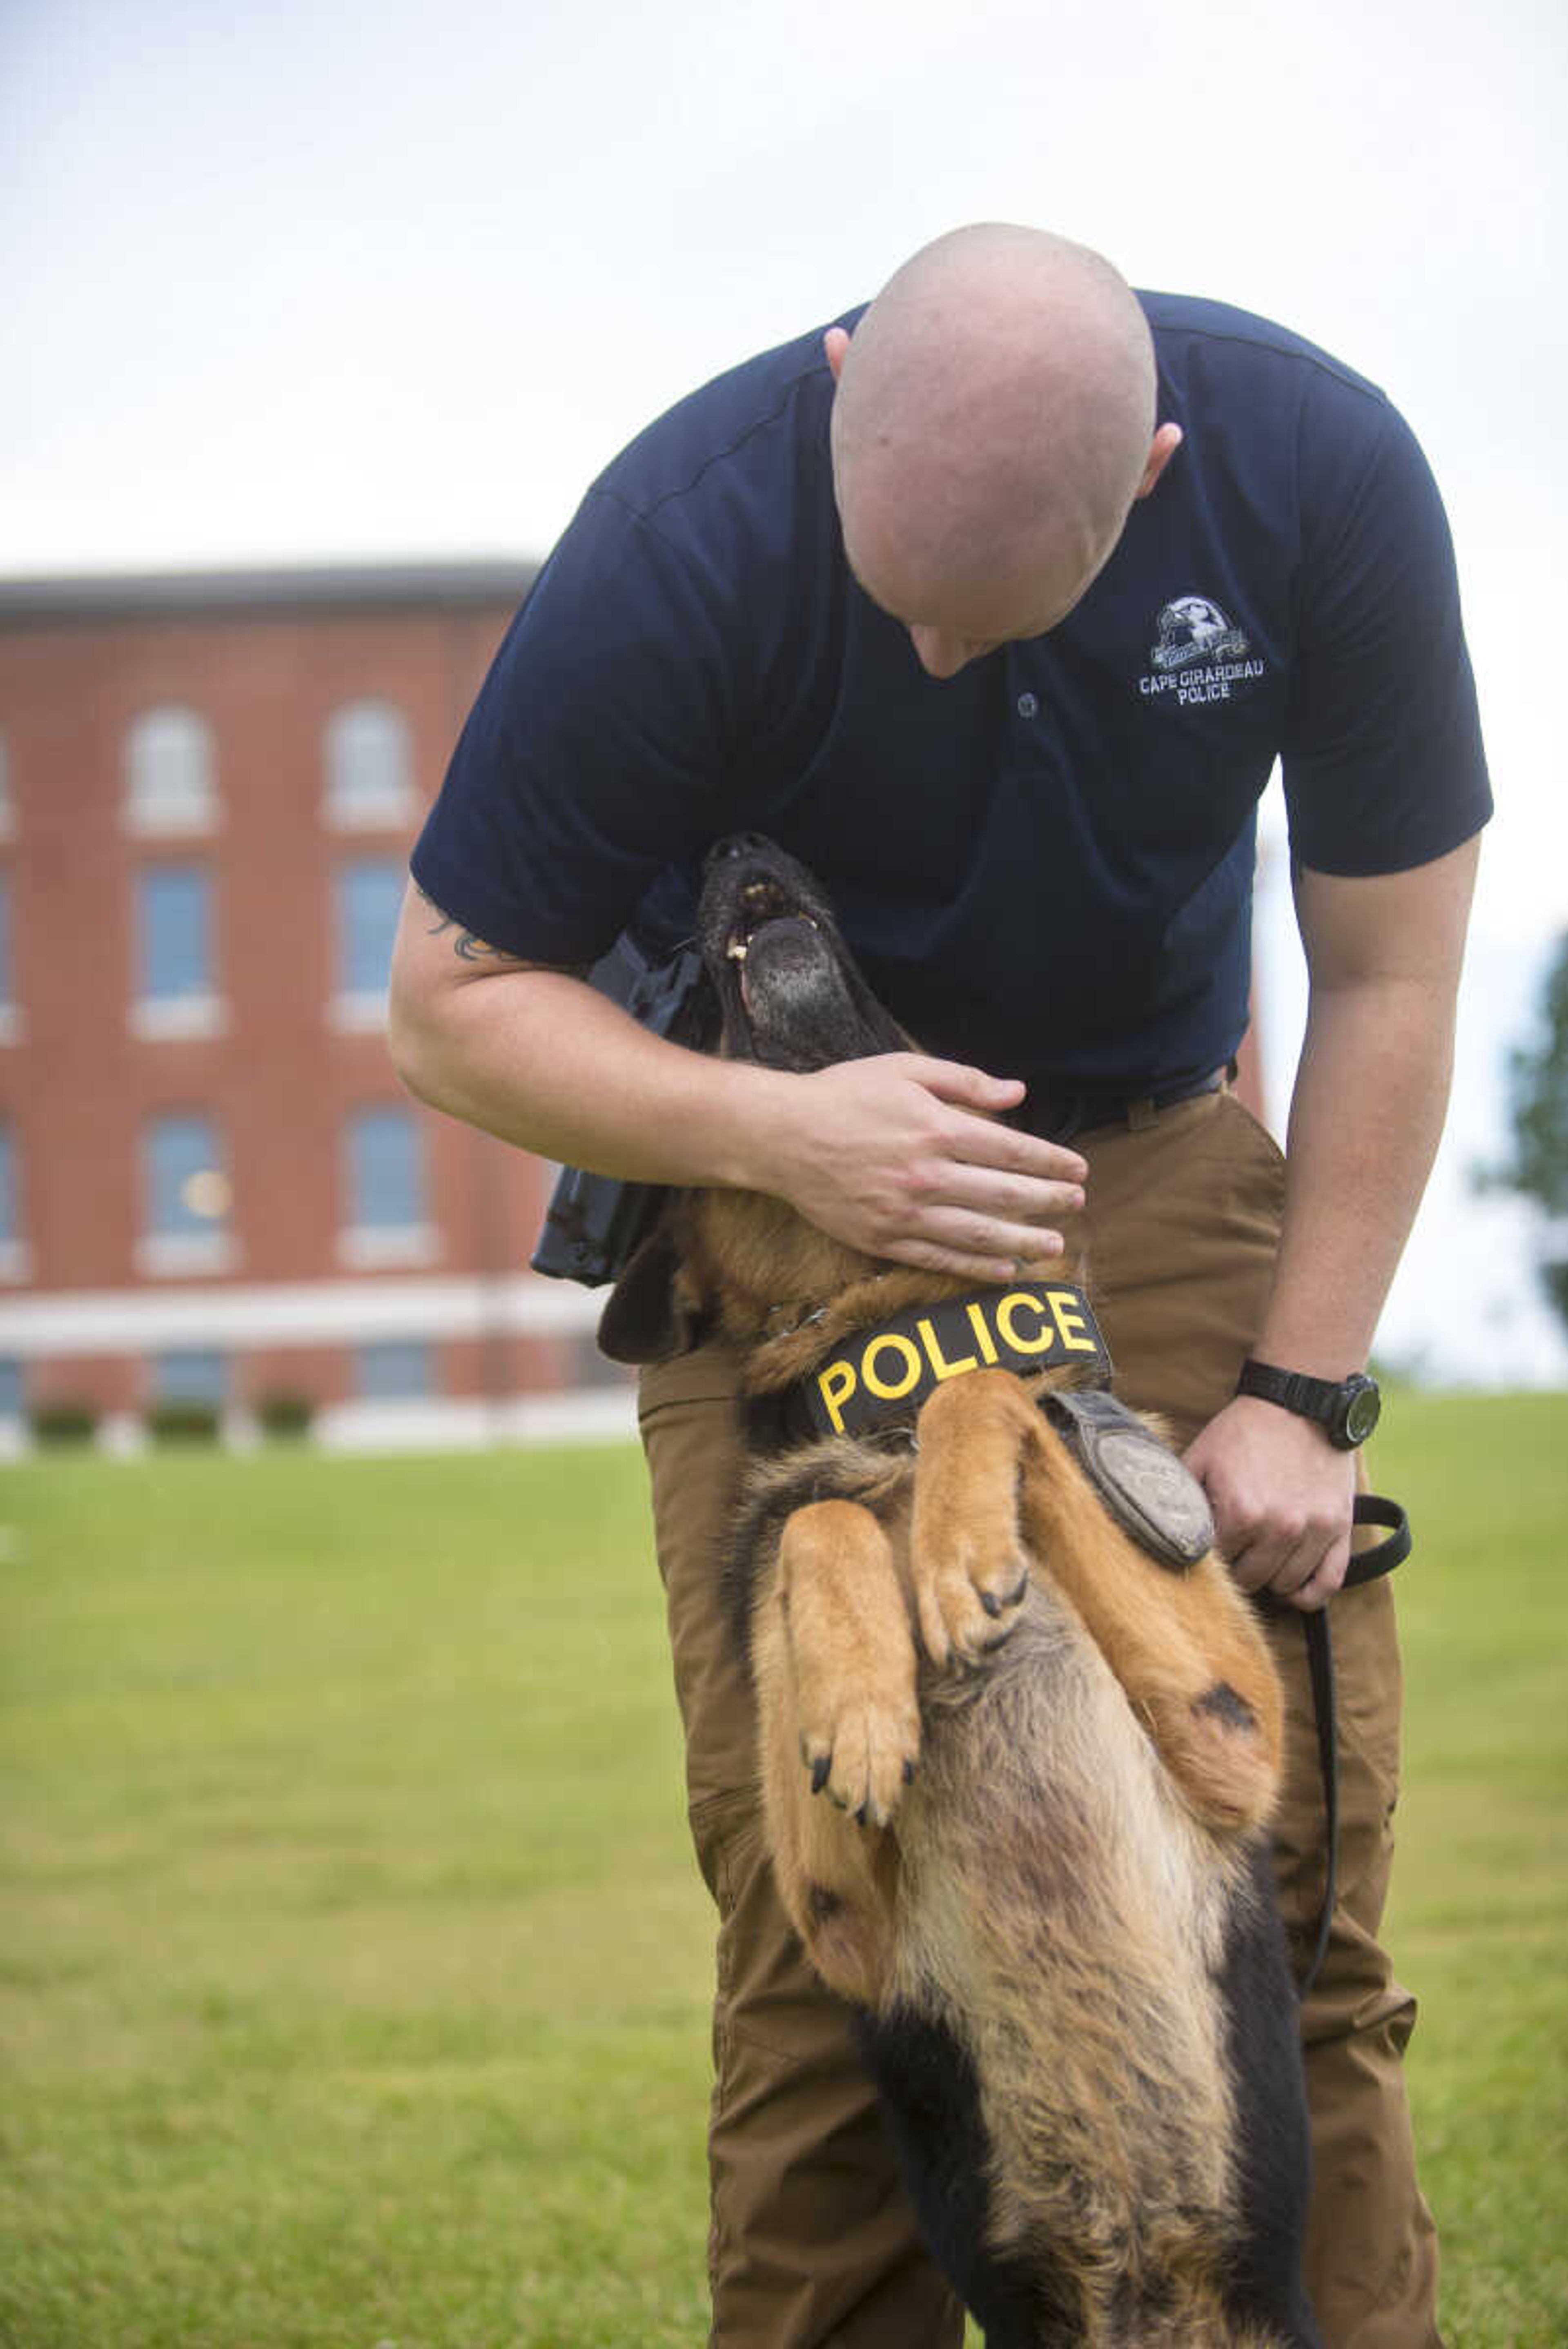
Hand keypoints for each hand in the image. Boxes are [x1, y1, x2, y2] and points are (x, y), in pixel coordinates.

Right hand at [759, 1053, 1087, 1279]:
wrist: (782, 1136)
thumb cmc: (845, 1094)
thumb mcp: (905, 1069)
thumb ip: (965, 1081)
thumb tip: (1018, 1093)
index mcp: (937, 1129)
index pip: (1012, 1151)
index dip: (1051, 1162)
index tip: (1077, 1169)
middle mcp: (927, 1176)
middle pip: (1004, 1195)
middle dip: (1048, 1201)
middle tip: (1077, 1204)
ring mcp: (905, 1213)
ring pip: (979, 1234)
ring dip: (1023, 1241)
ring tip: (1054, 1246)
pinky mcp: (884, 1238)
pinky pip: (940, 1258)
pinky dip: (977, 1268)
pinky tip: (1005, 1270)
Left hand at [1184, 1396, 1356, 1611]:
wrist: (1299, 1404)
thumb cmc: (1245, 1431)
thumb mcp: (1200, 1457)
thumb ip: (1182, 1498)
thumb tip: (1162, 1532)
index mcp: (1239, 1511)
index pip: (1216, 1566)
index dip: (1210, 1560)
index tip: (1210, 1549)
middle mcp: (1279, 1527)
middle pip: (1249, 1580)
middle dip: (1238, 1569)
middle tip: (1235, 1551)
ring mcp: (1313, 1530)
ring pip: (1285, 1585)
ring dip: (1270, 1579)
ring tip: (1261, 1558)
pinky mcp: (1339, 1528)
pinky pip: (1327, 1583)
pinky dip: (1309, 1594)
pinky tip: (1293, 1587)